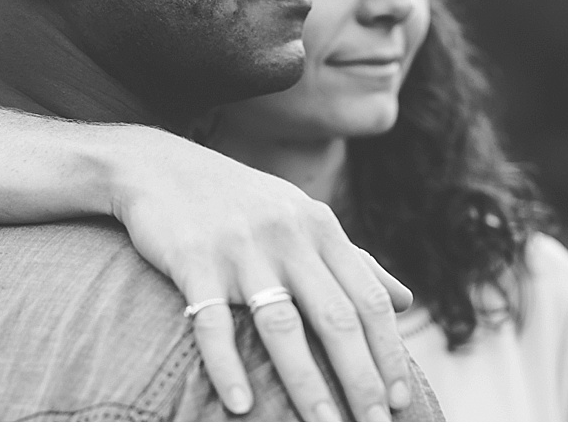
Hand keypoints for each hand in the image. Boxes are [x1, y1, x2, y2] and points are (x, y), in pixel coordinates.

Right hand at [108, 126, 413, 420]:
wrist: (162, 168)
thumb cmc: (243, 202)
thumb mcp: (305, 219)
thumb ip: (356, 261)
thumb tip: (406, 301)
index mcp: (321, 228)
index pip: (368, 298)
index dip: (388, 350)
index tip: (401, 398)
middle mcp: (288, 237)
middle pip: (335, 317)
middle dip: (360, 378)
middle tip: (375, 425)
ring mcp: (241, 249)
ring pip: (282, 326)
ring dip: (307, 384)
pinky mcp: (194, 261)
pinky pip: (213, 324)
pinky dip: (228, 367)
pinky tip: (241, 405)